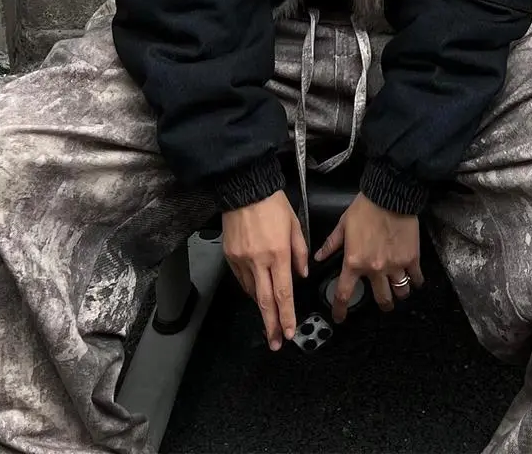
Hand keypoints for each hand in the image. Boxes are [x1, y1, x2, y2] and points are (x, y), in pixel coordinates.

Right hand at [222, 190, 308, 350]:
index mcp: (278, 254)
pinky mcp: (229, 255)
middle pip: (264, 301)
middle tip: (274, 343)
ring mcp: (241, 259)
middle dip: (270, 325)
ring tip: (268, 318)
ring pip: (251, 291)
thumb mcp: (295, 226)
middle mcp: (258, 260)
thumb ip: (300, 253)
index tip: (289, 333)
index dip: (287, 316)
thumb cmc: (273, 204)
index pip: (283, 293)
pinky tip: (256, 292)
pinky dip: (250, 287)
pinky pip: (241, 278)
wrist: (245, 189)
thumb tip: (301, 275)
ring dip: (261, 306)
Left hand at [314, 193, 423, 322]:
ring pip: (401, 292)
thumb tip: (319, 257)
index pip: (344, 293)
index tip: (340, 318)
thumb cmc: (365, 209)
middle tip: (383, 302)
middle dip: (383, 305)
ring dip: (399, 292)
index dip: (341, 310)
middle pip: (382, 299)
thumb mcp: (342, 226)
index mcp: (354, 262)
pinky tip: (413, 277)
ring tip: (399, 288)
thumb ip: (331, 244)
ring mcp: (395, 265)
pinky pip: (416, 278)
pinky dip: (415, 280)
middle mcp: (375, 269)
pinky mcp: (411, 258)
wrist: (389, 196)